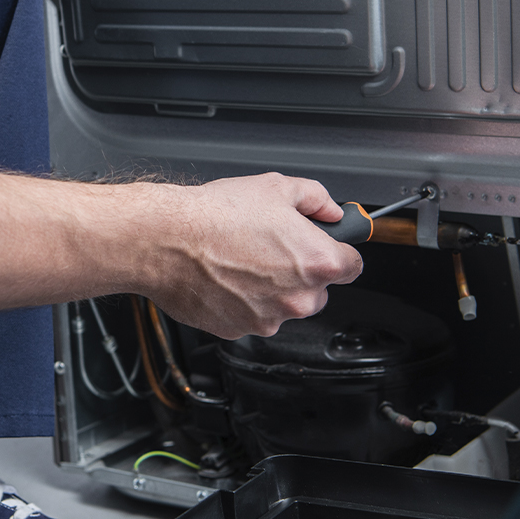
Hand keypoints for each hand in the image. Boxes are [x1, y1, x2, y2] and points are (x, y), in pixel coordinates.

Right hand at [141, 173, 363, 338]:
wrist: (166, 239)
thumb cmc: (216, 215)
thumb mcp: (276, 187)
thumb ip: (316, 199)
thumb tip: (330, 211)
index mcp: (317, 262)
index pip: (353, 267)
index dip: (337, 252)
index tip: (326, 248)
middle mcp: (298, 298)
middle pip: (318, 291)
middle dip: (301, 273)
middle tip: (272, 248)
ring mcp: (269, 319)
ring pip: (284, 307)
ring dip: (272, 290)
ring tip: (242, 260)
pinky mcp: (239, 331)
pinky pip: (252, 317)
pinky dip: (243, 302)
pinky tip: (226, 276)